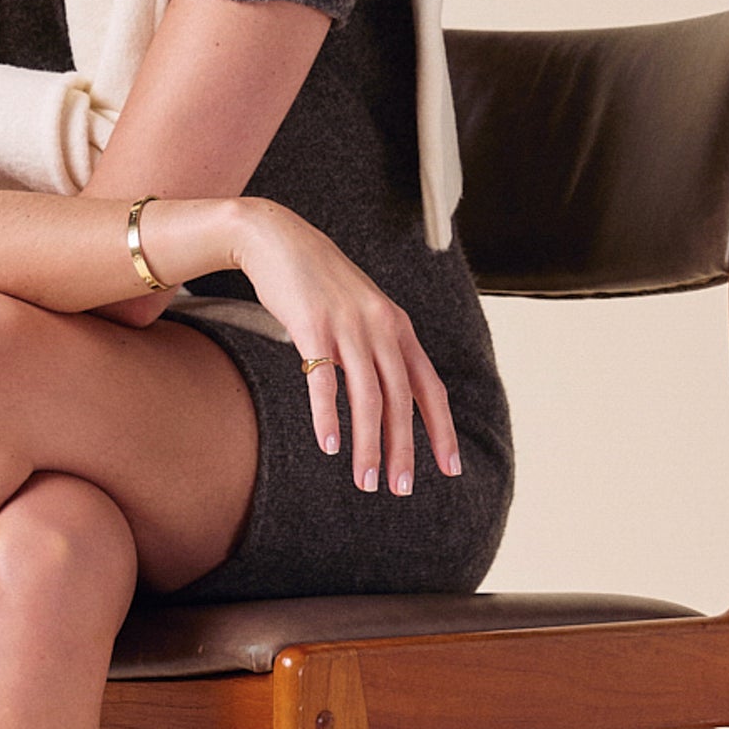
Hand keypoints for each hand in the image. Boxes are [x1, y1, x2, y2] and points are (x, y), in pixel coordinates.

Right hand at [229, 198, 460, 494]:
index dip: (442, 430)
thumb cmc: (318, 283)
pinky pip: (324, 380)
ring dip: (369, 445)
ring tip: (366, 482)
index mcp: (398, 328)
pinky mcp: (312, 326)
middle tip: (400, 489)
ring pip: (368, 397)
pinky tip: (329, 446)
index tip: (450, 468)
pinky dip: (328, 416)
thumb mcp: (361, 313)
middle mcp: (381, 327)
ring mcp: (348, 326)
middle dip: (404, 449)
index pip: (430, 388)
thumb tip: (386, 394)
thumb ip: (378, 349)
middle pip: (401, 400)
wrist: (278, 239)